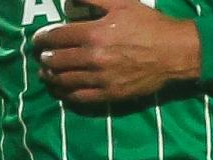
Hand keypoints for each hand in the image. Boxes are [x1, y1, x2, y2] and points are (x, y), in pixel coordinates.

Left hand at [32, 0, 200, 104]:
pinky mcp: (109, 95)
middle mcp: (94, 58)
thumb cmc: (149, 25)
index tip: (37, 39)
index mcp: (94, 33)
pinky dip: (65, 94)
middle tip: (42, 55)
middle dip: (44, 57)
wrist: (174, 53)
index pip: (55, 37)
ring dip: (50, 77)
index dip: (41, 38)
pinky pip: (79, 98)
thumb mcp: (121, 3)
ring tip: (47, 73)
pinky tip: (61, 90)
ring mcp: (101, 79)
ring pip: (63, 81)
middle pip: (55, 60)